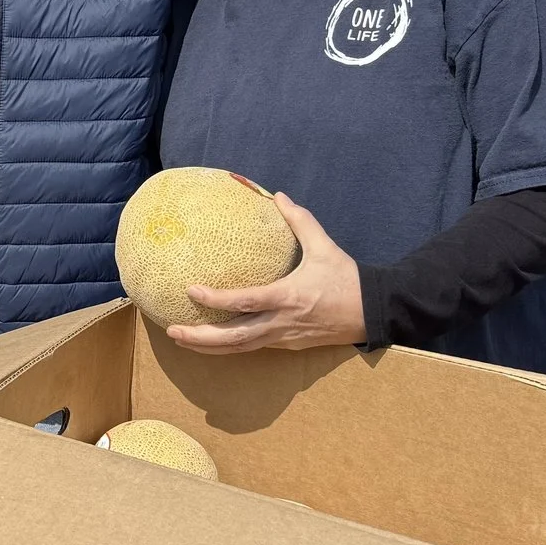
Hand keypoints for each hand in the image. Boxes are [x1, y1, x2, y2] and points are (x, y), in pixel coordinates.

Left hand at [163, 192, 365, 353]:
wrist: (373, 312)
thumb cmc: (348, 279)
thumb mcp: (325, 247)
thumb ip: (301, 221)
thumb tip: (279, 196)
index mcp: (288, 297)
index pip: (244, 302)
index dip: (216, 300)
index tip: (191, 291)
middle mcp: (282, 322)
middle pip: (235, 337)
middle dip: (201, 338)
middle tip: (172, 331)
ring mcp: (284, 338)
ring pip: (241, 348)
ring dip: (210, 348)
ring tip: (181, 340)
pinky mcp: (289, 346)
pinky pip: (254, 348)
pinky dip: (230, 347)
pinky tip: (212, 342)